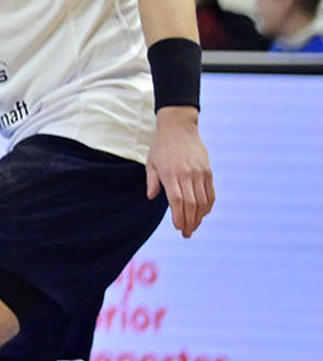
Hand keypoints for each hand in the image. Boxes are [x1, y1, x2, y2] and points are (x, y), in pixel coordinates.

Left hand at [147, 105, 213, 237]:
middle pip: (191, 204)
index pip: (177, 200)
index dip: (179, 216)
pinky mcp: (208, 171)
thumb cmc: (161, 145)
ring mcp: (199, 173)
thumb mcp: (150, 162)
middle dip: (189, 222)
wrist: (179, 126)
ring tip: (193, 226)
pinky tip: (202, 214)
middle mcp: (186, 174)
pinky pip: (210, 193)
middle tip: (186, 233)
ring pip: (203, 201)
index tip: (178, 227)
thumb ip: (152, 181)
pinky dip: (208, 206)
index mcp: (170, 173)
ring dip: (199, 217)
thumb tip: (151, 197)